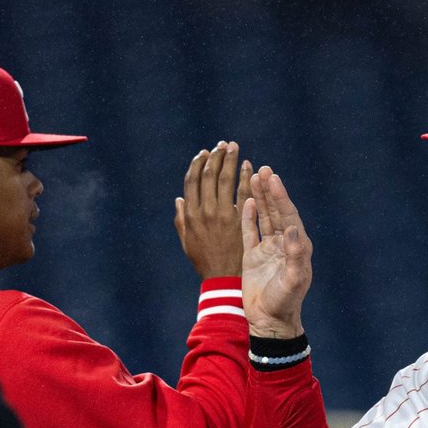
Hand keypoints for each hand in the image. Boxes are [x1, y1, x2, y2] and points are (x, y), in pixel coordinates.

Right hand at [175, 141, 250, 278]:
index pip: (192, 181)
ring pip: (225, 180)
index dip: (197, 164)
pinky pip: (243, 193)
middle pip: (208, 175)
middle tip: (222, 145)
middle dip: (215, 157)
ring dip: (229, 160)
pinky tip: (248, 165)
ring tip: (233, 147)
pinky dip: (245, 177)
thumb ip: (181, 220)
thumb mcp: (188, 243)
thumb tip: (178, 199)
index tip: (203, 153)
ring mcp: (223, 215)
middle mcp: (205, 212)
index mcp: (190, 215)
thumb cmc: (206, 263)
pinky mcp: (240, 221)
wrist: (224, 281)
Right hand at [241, 166, 312, 338]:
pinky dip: (248, 216)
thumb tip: (293, 229)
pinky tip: (246, 200)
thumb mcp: (293, 280)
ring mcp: (268, 250)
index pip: (289, 216)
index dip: (281, 197)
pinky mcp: (253, 257)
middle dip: (271, 191)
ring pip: (264, 218)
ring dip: (260, 198)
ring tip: (254, 176)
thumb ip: (295, 254)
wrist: (269, 321)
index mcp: (297, 247)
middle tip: (264, 169)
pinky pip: (250, 232)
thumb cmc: (285, 303)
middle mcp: (284, 245)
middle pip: (277, 212)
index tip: (274, 179)